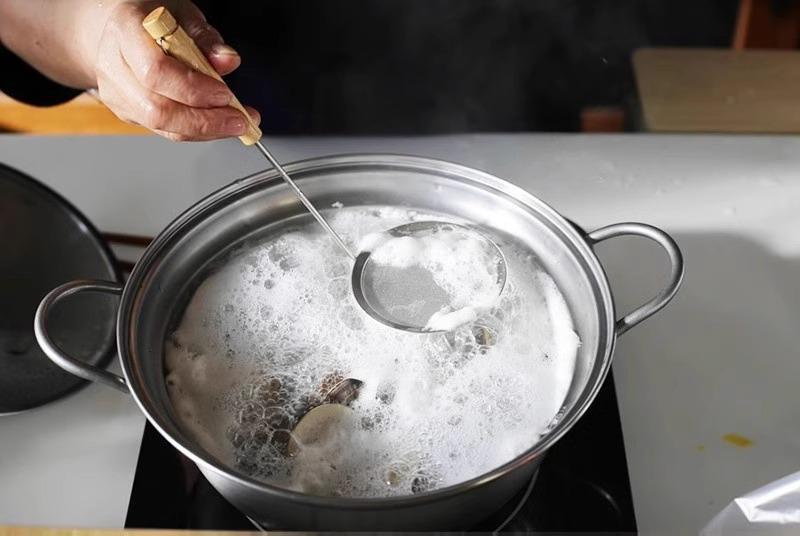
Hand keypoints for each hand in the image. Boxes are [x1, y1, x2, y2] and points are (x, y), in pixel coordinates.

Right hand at [93, 1, 258, 140]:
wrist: (119, 26)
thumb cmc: (153, 17)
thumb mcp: (182, 13)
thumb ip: (205, 38)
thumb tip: (227, 61)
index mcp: (125, 30)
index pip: (156, 71)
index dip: (194, 89)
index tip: (225, 94)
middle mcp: (114, 65)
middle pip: (158, 110)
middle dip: (206, 121)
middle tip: (240, 121)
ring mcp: (115, 92)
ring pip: (162, 126)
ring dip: (205, 130)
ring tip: (234, 124)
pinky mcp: (126, 111)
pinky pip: (164, 130)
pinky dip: (196, 131)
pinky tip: (217, 123)